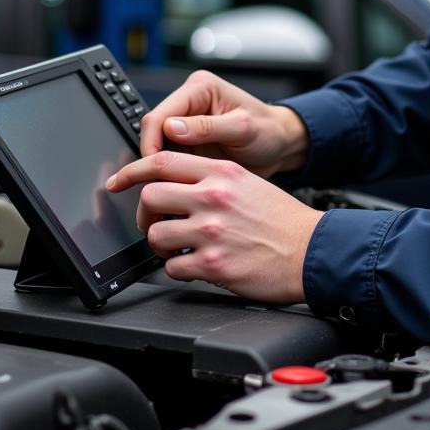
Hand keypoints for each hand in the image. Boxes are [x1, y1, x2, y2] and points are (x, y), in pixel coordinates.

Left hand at [106, 150, 322, 302]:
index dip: (132, 170)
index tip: (118, 180)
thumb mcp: (249, 182)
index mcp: (222, 172)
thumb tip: (176, 182)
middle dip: (145, 213)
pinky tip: (195, 265)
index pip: (163, 161)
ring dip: (161, 244)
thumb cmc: (282, 220)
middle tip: (156, 222)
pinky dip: (178, 269)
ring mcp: (211, 230)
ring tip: (179, 247)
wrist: (311, 250)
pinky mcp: (212, 264)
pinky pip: (171, 267)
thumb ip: (213, 178)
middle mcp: (214, 197)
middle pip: (151, 196)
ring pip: (156, 234)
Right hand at [139, 71, 308, 178]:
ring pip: (157, 146)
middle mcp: (189, 103)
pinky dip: (167, 173)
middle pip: (153, 130)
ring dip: (158, 167)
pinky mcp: (189, 143)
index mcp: (200, 88)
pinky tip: (171, 188)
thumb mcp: (243, 128)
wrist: (280, 145)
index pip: (160, 114)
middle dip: (151, 157)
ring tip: (160, 190)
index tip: (153, 167)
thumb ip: (208, 127)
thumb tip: (171, 128)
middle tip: (153, 185)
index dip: (151, 142)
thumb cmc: (268, 131)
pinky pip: (169, 158)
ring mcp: (186, 124)